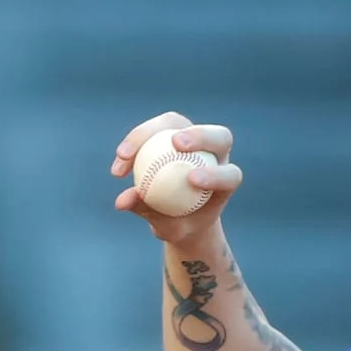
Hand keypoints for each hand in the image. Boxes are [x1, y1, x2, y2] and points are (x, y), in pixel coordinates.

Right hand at [110, 111, 243, 244]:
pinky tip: (120, 159)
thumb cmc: (178, 224)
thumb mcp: (166, 227)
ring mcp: (194, 139)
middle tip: (175, 143)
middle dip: (200, 135)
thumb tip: (122, 201)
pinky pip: (153, 128)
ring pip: (178, 123)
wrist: (177, 213)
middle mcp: (216, 156)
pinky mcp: (173, 131)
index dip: (216, 174)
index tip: (192, 180)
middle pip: (219, 136)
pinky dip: (134, 141)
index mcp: (227, 182)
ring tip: (126, 154)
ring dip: (151, 132)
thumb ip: (150, 213)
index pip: (230, 175)